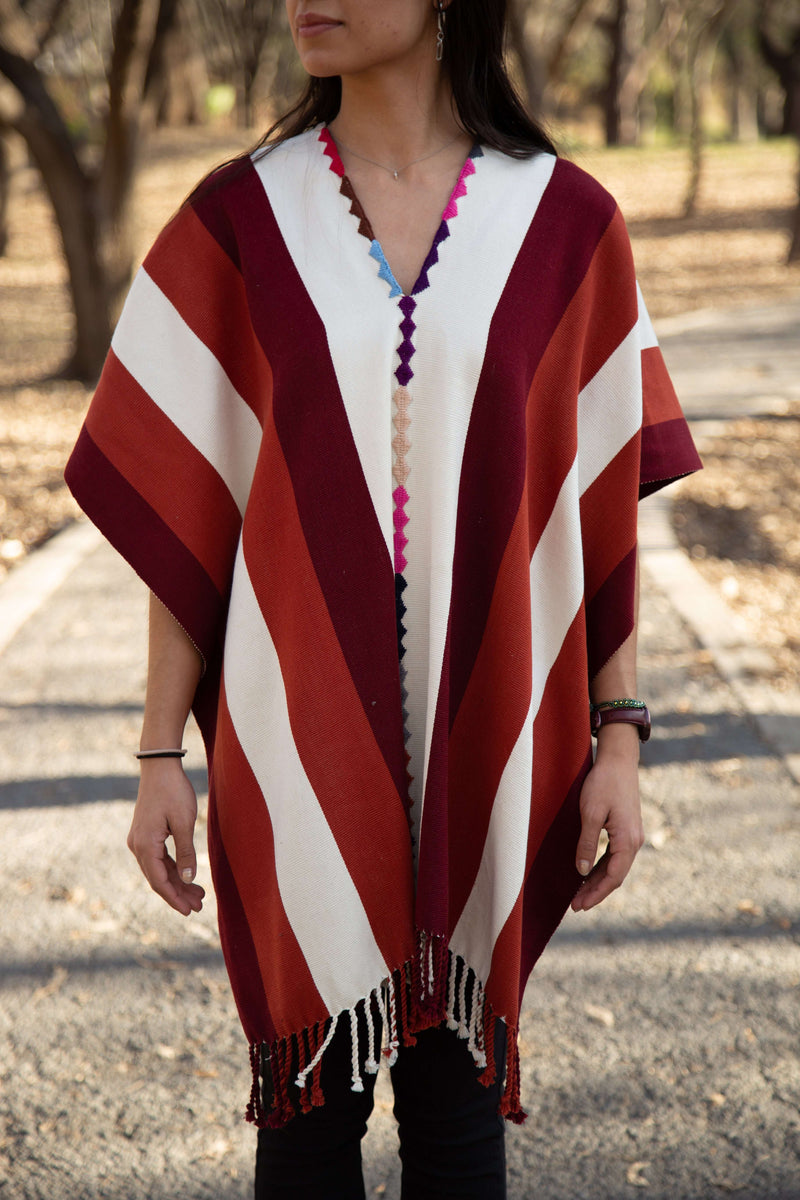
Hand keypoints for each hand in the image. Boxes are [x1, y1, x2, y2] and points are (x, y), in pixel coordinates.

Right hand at [127, 759, 204, 915]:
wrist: (160, 766)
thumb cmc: (173, 791)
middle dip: (178, 894)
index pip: (159, 881)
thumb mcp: (184, 822)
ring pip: (159, 870)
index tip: (190, 911)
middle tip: (200, 906)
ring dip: (177, 883)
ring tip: (199, 894)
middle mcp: (138, 846)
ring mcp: (140, 840)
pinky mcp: (146, 835)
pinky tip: (187, 877)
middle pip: (158, 878)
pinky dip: (173, 869)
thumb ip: (186, 852)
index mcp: (145, 846)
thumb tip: (188, 879)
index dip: (174, 898)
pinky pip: (159, 859)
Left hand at [571, 729, 643, 911]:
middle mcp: (634, 841)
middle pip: (615, 876)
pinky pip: (614, 856)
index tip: (579, 906)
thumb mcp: (590, 813)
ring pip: (615, 867)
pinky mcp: (626, 829)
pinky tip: (587, 872)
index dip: (596, 894)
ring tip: (579, 894)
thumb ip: (586, 843)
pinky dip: (601, 867)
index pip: (613, 877)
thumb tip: (581, 871)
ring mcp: (632, 835)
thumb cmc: (604, 783)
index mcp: (628, 840)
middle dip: (595, 892)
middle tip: (574, 906)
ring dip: (597, 881)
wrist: (619, 760)